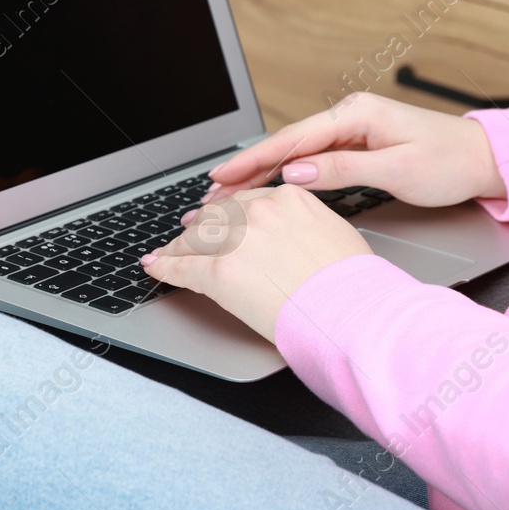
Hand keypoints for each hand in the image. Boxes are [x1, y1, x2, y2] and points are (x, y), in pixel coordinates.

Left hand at [141, 185, 372, 337]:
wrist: (349, 311)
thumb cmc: (352, 283)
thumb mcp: (335, 233)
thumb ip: (306, 223)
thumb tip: (297, 233)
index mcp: (287, 199)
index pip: (246, 200)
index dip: (228, 212)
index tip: (220, 217)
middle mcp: (258, 213)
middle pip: (218, 215)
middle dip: (201, 225)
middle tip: (189, 232)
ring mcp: (236, 240)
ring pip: (196, 238)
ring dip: (179, 246)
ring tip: (169, 252)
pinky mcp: (219, 271)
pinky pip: (183, 266)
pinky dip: (165, 267)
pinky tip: (156, 267)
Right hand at [204, 92, 505, 207]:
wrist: (484, 160)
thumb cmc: (449, 163)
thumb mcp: (397, 170)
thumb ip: (343, 169)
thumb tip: (296, 172)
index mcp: (356, 113)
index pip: (293, 139)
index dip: (254, 158)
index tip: (223, 174)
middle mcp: (349, 115)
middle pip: (287, 143)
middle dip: (248, 166)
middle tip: (213, 190)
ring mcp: (352, 128)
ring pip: (296, 152)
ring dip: (263, 172)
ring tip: (230, 191)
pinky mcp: (357, 143)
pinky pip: (312, 158)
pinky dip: (286, 172)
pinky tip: (267, 185)